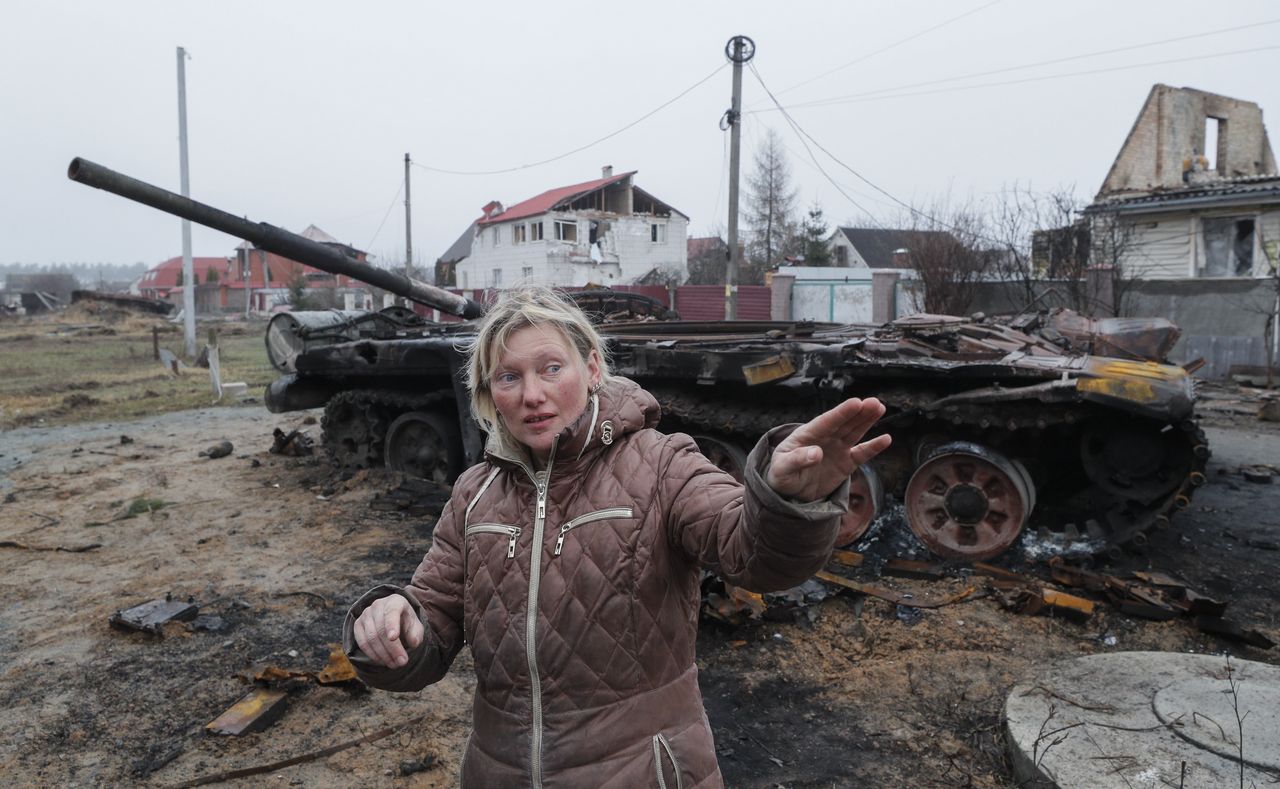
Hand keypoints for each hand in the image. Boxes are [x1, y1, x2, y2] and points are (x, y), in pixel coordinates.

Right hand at [353, 594, 423, 667]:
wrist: (394, 620)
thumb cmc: (406, 623)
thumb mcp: (416, 627)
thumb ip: (415, 634)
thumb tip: (413, 642)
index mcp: (395, 601)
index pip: (392, 612)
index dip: (392, 625)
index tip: (393, 638)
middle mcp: (378, 605)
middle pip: (381, 629)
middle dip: (392, 649)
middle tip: (402, 662)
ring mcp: (366, 614)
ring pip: (371, 637)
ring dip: (383, 654)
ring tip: (394, 664)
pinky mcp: (358, 625)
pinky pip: (362, 642)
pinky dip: (372, 654)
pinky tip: (382, 661)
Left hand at [765, 397, 891, 501]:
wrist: (789, 493)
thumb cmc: (782, 475)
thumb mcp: (782, 469)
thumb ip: (796, 460)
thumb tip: (815, 453)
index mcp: (807, 435)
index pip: (826, 422)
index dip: (841, 412)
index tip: (856, 402)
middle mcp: (824, 438)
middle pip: (843, 423)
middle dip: (858, 412)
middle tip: (873, 402)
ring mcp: (837, 449)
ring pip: (854, 432)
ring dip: (867, 421)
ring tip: (879, 408)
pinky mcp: (846, 463)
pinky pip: (861, 454)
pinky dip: (873, 447)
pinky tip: (886, 439)